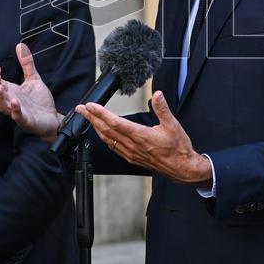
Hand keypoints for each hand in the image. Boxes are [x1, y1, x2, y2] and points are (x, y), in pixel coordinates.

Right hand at [0, 42, 61, 141]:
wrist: (52, 118)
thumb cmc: (39, 100)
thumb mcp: (33, 78)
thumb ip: (27, 64)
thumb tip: (20, 45)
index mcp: (11, 91)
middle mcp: (11, 101)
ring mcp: (17, 112)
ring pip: (2, 106)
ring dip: (0, 97)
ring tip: (0, 87)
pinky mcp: (26, 120)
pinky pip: (17, 117)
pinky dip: (15, 110)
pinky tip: (16, 102)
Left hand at [80, 91, 211, 186]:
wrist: (182, 169)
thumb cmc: (178, 149)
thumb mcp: (173, 125)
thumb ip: (163, 109)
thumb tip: (157, 94)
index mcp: (141, 136)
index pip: (115, 123)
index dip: (101, 114)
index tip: (90, 106)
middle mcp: (133, 146)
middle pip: (106, 131)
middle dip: (91, 119)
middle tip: (81, 109)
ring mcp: (131, 153)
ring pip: (108, 140)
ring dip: (95, 128)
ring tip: (87, 119)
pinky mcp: (132, 158)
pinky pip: (113, 148)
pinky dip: (104, 139)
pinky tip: (102, 134)